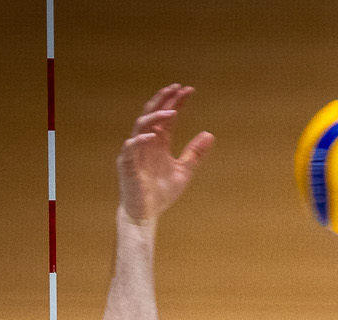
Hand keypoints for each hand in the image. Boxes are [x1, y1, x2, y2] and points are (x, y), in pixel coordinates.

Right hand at [117, 85, 211, 226]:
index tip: (189, 90)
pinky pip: (130, 148)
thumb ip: (195, 153)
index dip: (176, 102)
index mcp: (158, 142)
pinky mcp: (127, 164)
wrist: (145, 213)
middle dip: (164, 100)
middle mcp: (146, 142)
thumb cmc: (161, 193)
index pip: (167, 117)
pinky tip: (152, 135)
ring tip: (171, 111)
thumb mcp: (184, 171)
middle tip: (176, 87)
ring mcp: (134, 151)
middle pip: (152, 114)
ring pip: (140, 126)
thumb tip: (210, 134)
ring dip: (155, 117)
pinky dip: (140, 140)